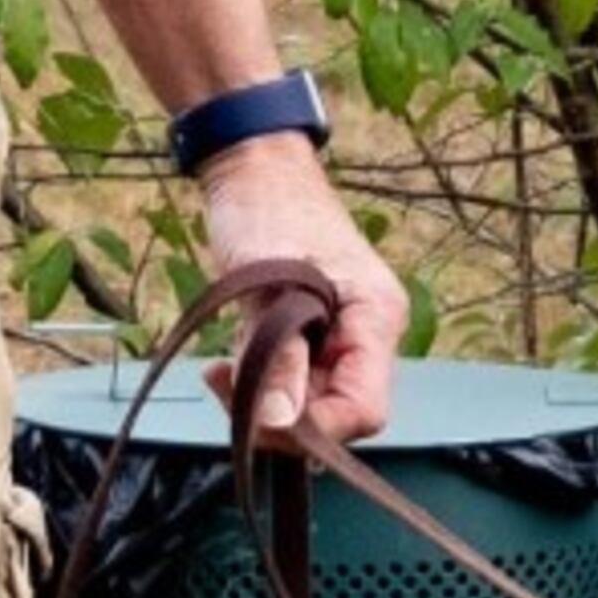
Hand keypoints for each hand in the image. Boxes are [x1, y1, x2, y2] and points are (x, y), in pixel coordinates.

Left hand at [197, 134, 403, 445]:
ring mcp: (344, 337)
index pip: (364, 410)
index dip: (314, 427)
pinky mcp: (316, 337)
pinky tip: (230, 359)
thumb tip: (281, 422)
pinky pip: (295, 382)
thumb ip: (279, 357)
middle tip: (225, 385)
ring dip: (264, 398)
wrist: (255, 169)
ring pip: (311, 403)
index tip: (258, 417)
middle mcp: (369, 334)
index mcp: (376, 318)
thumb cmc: (266, 209)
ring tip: (221, 367)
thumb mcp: (267, 285)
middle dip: (281, 414)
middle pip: (337, 412)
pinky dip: (261, 381)